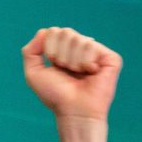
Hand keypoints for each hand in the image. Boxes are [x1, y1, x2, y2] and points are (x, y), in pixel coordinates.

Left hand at [21, 27, 121, 141]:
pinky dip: (85, 62)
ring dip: (72, 60)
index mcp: (64, 49)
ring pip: (78, 39)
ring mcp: (96, 52)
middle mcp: (81, 48)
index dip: (48, 48)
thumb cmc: (55, 94)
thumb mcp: (34, 72)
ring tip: (78, 73)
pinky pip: (91, 46)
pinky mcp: (110, 57)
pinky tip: (90, 73)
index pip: (53, 31)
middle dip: (59, 53)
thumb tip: (44, 30)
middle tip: (66, 70)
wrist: (73, 110)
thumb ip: (31, 50)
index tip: (53, 64)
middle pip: (65, 32)